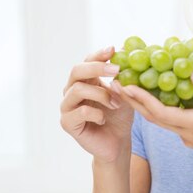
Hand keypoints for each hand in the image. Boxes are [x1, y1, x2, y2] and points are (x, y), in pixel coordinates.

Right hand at [60, 46, 134, 163]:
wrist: (117, 142)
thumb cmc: (119, 116)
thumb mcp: (124, 93)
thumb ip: (122, 76)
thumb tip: (125, 51)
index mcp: (85, 80)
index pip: (87, 61)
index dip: (98, 54)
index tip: (113, 49)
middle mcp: (72, 90)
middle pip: (76, 71)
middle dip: (97, 68)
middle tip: (116, 70)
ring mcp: (67, 106)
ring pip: (78, 90)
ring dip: (101, 94)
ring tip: (116, 104)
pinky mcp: (67, 123)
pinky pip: (81, 111)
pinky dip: (97, 113)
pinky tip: (104, 118)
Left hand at [117, 70, 192, 172]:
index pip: (160, 112)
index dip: (141, 99)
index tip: (126, 85)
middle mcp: (186, 133)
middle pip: (153, 117)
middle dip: (134, 100)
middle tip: (117, 83)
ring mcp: (189, 136)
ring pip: (161, 120)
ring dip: (144, 105)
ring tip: (131, 88)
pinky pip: (172, 121)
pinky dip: (159, 109)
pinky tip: (159, 97)